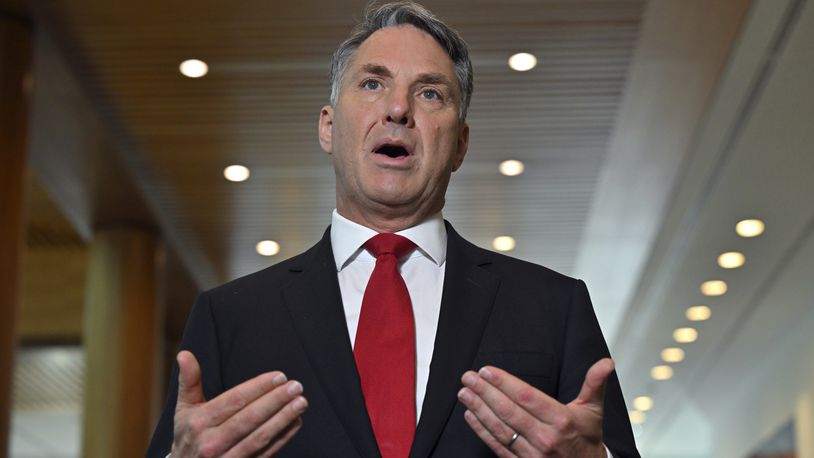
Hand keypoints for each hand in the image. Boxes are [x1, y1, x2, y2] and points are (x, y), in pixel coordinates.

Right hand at [171, 350, 307, 456]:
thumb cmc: (189, 435)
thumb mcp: (184, 409)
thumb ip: (189, 381)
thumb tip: (184, 354)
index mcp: (199, 422)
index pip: (234, 400)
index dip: (258, 387)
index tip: (279, 376)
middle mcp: (211, 443)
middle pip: (249, 418)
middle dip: (275, 401)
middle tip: (295, 387)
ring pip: (260, 437)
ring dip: (284, 419)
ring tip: (300, 403)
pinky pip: (266, 453)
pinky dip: (283, 437)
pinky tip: (296, 422)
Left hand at [458, 358, 613, 457]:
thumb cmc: (587, 438)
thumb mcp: (593, 410)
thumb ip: (594, 383)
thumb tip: (606, 363)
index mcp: (561, 420)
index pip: (527, 397)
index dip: (505, 382)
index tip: (487, 370)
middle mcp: (545, 437)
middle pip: (509, 411)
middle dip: (485, 392)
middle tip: (468, 377)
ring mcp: (532, 453)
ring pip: (500, 428)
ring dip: (479, 409)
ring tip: (465, 393)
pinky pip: (498, 445)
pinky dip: (482, 430)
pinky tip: (470, 416)